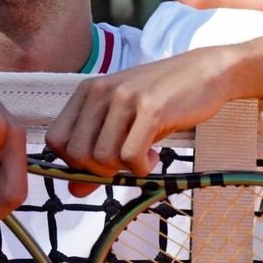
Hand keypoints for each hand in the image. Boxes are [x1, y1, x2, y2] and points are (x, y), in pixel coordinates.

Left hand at [45, 47, 233, 196]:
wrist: (206, 72)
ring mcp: (126, 98)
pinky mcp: (151, 109)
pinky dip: (141, 168)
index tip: (99, 163)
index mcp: (88, 91)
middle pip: (77, 154)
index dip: (73, 162)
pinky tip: (153, 156)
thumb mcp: (124, 122)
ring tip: (142, 156)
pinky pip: (130, 156)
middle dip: (98, 170)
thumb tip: (74, 190)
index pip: (56, 140)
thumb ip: (97, 154)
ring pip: (102, 157)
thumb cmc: (163, 99)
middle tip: (123, 164)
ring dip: (123, 168)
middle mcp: (101, 91)